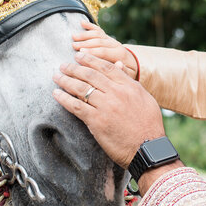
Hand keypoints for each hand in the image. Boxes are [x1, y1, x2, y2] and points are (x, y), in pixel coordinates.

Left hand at [53, 50, 166, 167]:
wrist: (148, 148)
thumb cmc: (149, 126)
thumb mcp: (145, 98)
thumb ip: (130, 81)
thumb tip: (118, 65)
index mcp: (130, 86)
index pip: (106, 67)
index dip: (90, 59)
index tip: (79, 56)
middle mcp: (117, 93)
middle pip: (90, 75)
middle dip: (74, 68)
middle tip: (63, 65)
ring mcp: (106, 106)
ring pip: (81, 88)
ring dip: (66, 80)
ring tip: (56, 76)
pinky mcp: (97, 121)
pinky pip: (76, 106)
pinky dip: (64, 99)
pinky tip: (56, 94)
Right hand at [72, 20, 137, 76]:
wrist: (133, 64)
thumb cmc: (127, 72)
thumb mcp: (128, 74)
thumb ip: (123, 70)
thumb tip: (119, 65)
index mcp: (120, 54)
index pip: (104, 51)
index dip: (92, 51)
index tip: (81, 53)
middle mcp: (115, 45)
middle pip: (99, 42)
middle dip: (86, 43)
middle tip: (74, 46)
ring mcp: (111, 40)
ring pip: (98, 35)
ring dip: (85, 35)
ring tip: (74, 37)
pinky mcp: (107, 37)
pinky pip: (98, 30)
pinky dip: (90, 25)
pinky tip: (82, 22)